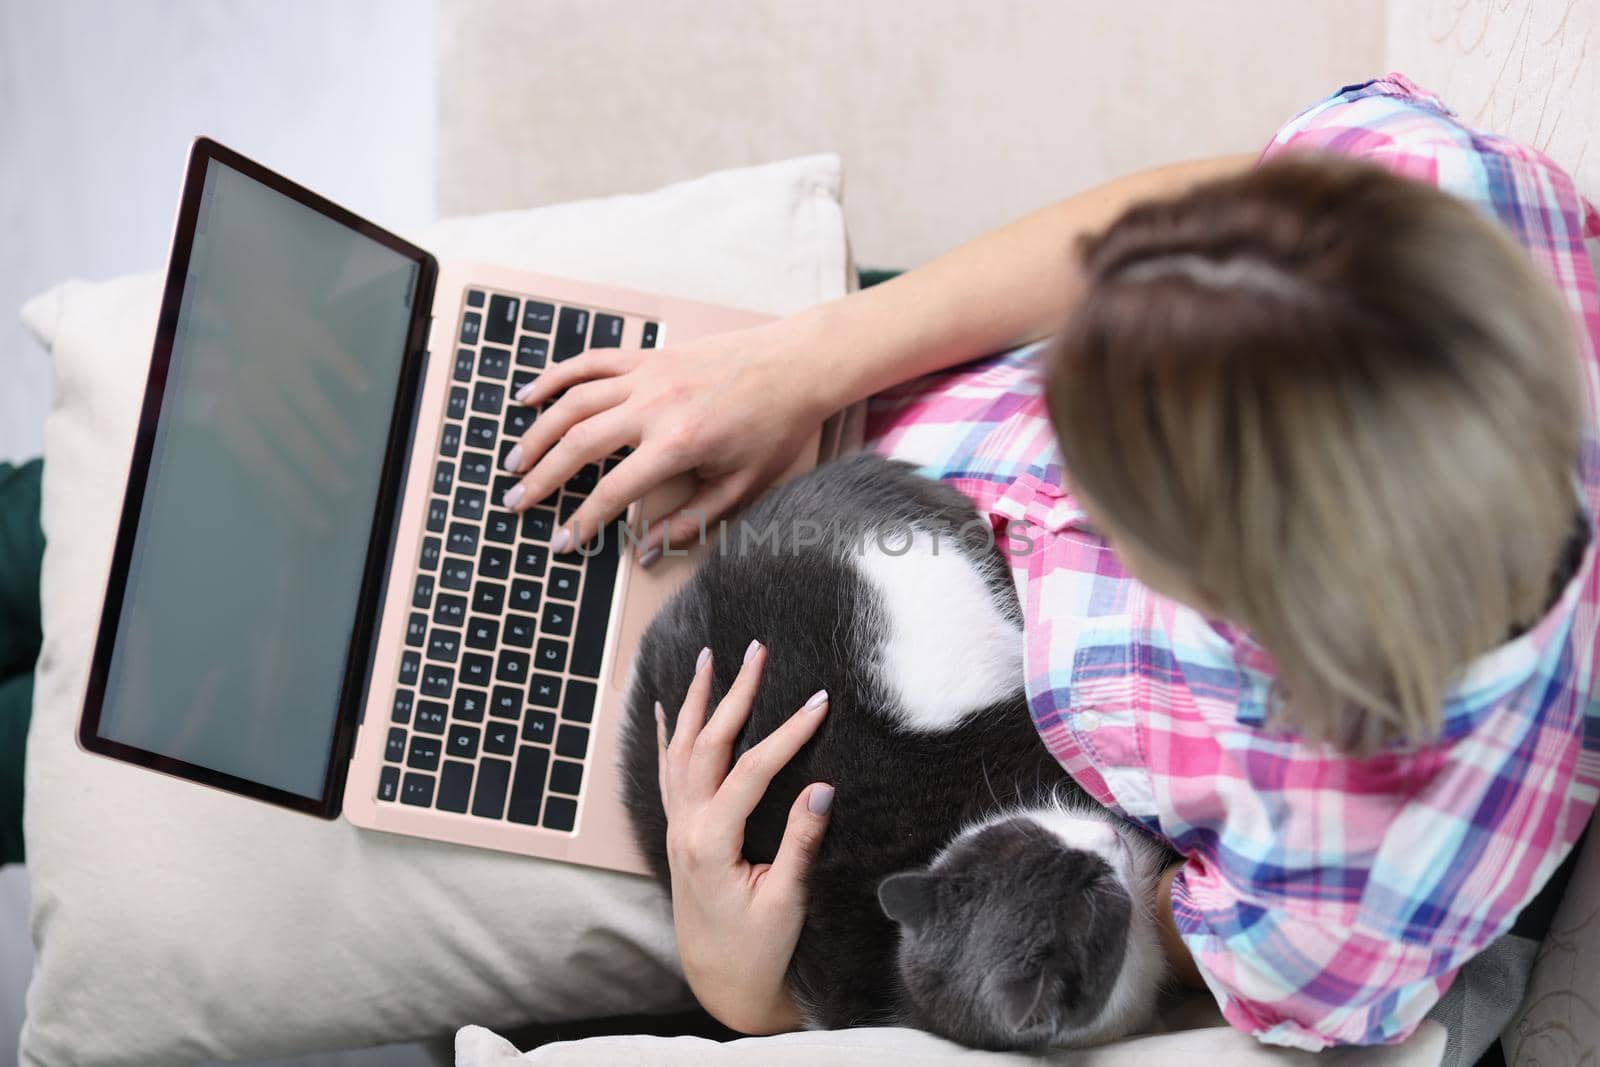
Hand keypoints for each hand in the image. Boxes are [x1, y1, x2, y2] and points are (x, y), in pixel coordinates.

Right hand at [500, 317, 833, 559]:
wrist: (797, 366)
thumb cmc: (775, 429)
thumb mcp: (742, 488)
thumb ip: (689, 522)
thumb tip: (641, 552)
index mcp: (678, 445)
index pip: (613, 491)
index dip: (581, 522)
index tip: (558, 543)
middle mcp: (654, 406)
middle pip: (578, 444)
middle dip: (542, 478)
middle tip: (516, 503)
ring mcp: (647, 375)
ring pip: (573, 402)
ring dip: (537, 433)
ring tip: (514, 463)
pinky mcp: (648, 356)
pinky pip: (589, 362)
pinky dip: (555, 378)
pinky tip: (528, 397)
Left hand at [656, 640, 833, 1033]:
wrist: (719, 981)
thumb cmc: (757, 947)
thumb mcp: (786, 899)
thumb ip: (801, 842)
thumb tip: (824, 787)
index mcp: (712, 842)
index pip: (753, 771)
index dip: (788, 733)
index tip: (819, 700)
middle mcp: (686, 827)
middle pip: (709, 745)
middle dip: (735, 694)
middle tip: (757, 651)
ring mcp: (676, 828)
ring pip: (682, 751)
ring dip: (698, 702)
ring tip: (710, 659)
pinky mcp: (678, 834)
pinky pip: (667, 773)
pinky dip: (670, 736)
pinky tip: (672, 708)